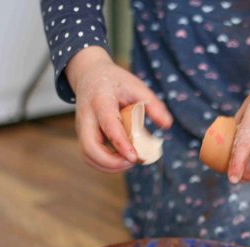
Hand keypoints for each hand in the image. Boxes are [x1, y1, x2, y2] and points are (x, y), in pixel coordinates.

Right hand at [66, 46, 172, 172]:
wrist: (90, 76)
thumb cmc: (116, 82)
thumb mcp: (137, 86)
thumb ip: (153, 104)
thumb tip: (167, 125)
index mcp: (101, 100)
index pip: (108, 125)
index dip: (121, 144)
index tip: (135, 158)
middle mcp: (86, 117)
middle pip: (90, 148)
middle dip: (111, 162)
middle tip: (134, 161)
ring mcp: (82, 129)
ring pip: (88, 156)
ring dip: (109, 166)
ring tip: (131, 161)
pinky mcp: (84, 137)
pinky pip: (91, 157)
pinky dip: (106, 164)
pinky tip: (122, 159)